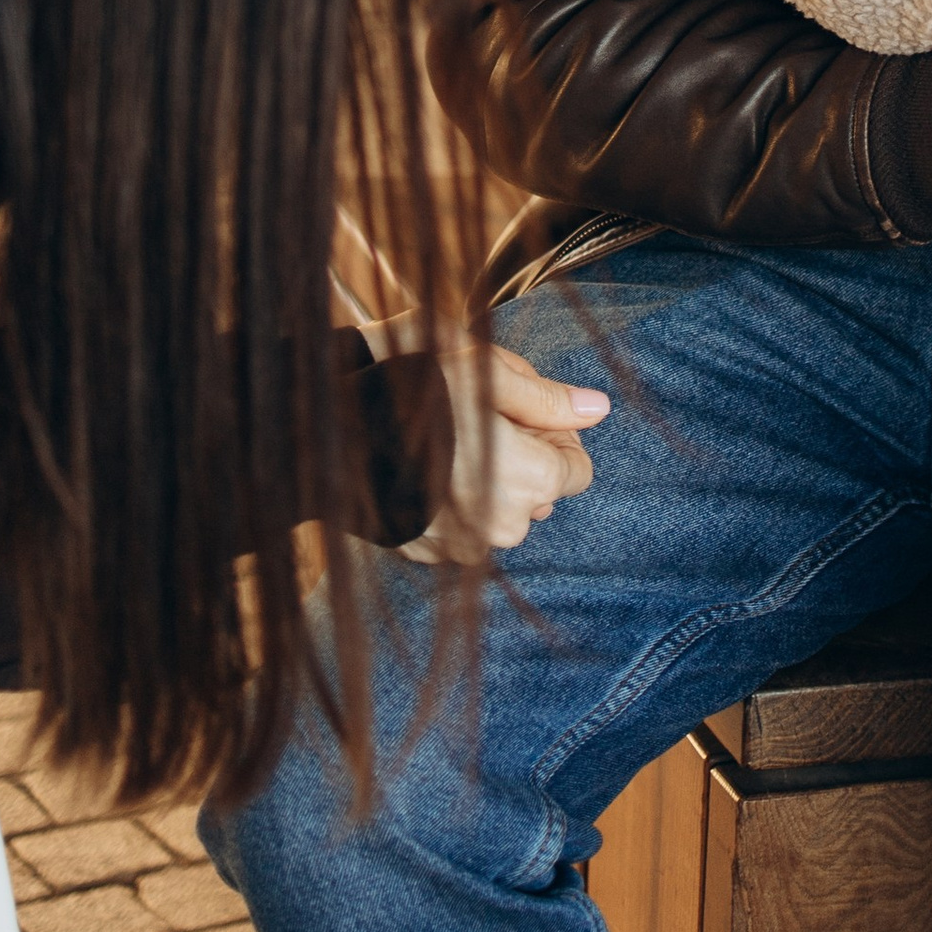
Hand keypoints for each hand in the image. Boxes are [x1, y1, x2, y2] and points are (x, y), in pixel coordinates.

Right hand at [402, 340, 606, 565]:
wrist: (332, 438)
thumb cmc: (413, 395)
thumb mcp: (486, 376)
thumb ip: (547, 398)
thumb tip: (599, 408)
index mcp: (534, 481)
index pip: (576, 469)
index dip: (554, 435)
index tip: (521, 412)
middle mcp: (508, 525)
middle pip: (537, 491)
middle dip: (522, 459)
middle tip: (478, 421)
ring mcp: (467, 548)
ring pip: (499, 510)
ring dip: (486, 482)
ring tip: (446, 444)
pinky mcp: (430, 556)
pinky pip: (462, 528)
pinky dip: (452, 504)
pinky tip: (423, 470)